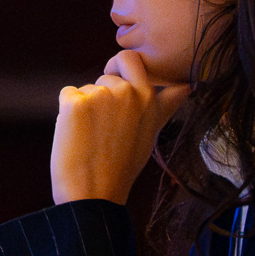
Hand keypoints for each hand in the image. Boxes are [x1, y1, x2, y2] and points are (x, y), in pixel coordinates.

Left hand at [50, 50, 192, 205]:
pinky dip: (67, 112)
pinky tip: (76, 136)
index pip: (134, 60)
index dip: (124, 66)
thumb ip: (164, 105)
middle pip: (108, 71)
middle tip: (105, 122)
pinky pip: (67, 94)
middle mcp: (129, 93)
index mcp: (149, 100)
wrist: (92, 195)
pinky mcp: (75, 102)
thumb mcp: (152, 133)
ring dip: (85, 106)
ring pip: (87, 87)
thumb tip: (188, 85)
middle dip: (103, 89)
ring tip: (93, 136)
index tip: (123, 77)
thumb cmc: (121, 167)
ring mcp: (102, 95)